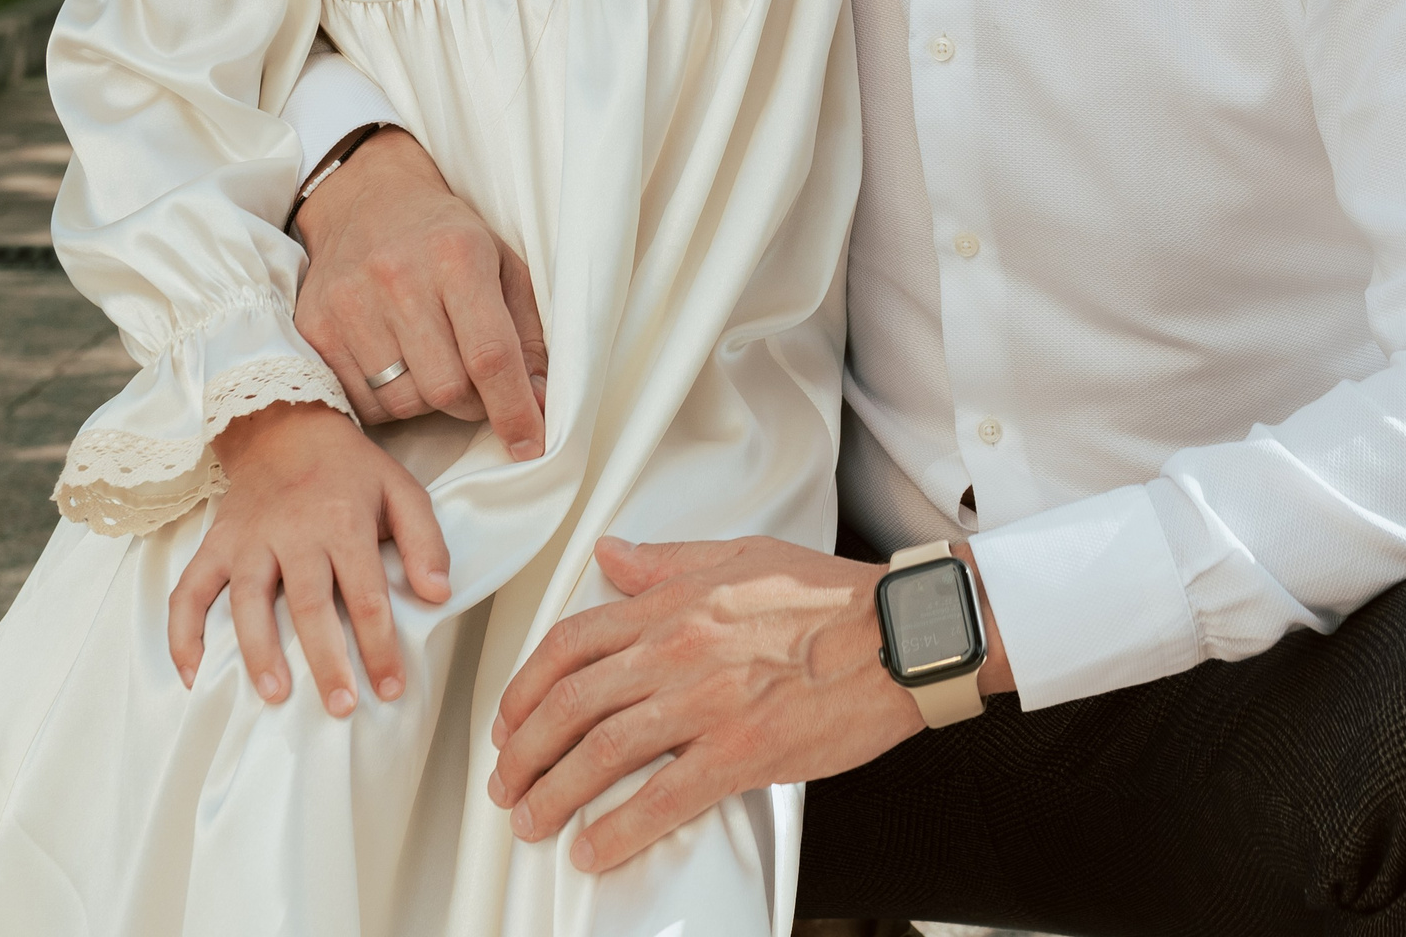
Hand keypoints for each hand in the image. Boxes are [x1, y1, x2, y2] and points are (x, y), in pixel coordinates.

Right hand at [166, 401, 451, 714]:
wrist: (285, 426)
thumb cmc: (349, 469)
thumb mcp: (401, 489)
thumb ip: (425, 540)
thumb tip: (438, 595)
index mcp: (343, 520)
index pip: (366, 593)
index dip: (380, 645)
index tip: (391, 688)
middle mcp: (292, 532)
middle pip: (308, 604)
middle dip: (325, 660)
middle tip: (341, 706)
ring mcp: (248, 539)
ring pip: (247, 601)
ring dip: (258, 652)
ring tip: (274, 695)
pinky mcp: (215, 544)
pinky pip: (190, 591)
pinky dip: (183, 634)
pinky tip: (191, 675)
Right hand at [293, 129, 549, 458]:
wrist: (366, 200)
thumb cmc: (444, 238)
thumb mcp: (502, 265)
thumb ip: (527, 334)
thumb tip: (539, 403)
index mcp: (457, 256)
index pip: (490, 353)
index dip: (514, 409)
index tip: (530, 445)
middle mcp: (399, 278)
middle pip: (447, 387)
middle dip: (472, 403)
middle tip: (475, 385)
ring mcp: (350, 303)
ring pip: (404, 402)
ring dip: (428, 402)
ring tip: (431, 366)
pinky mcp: (315, 327)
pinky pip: (361, 402)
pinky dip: (387, 401)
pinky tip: (395, 367)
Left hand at [487, 535, 979, 872]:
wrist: (899, 634)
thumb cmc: (829, 596)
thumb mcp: (739, 555)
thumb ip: (666, 561)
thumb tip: (610, 555)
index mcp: (672, 605)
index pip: (570, 643)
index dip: (524, 687)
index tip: (509, 719)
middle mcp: (677, 651)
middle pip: (571, 703)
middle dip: (523, 750)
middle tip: (506, 783)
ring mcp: (707, 704)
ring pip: (602, 751)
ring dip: (554, 793)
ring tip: (531, 821)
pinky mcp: (743, 752)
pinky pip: (663, 798)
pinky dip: (619, 829)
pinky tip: (593, 849)